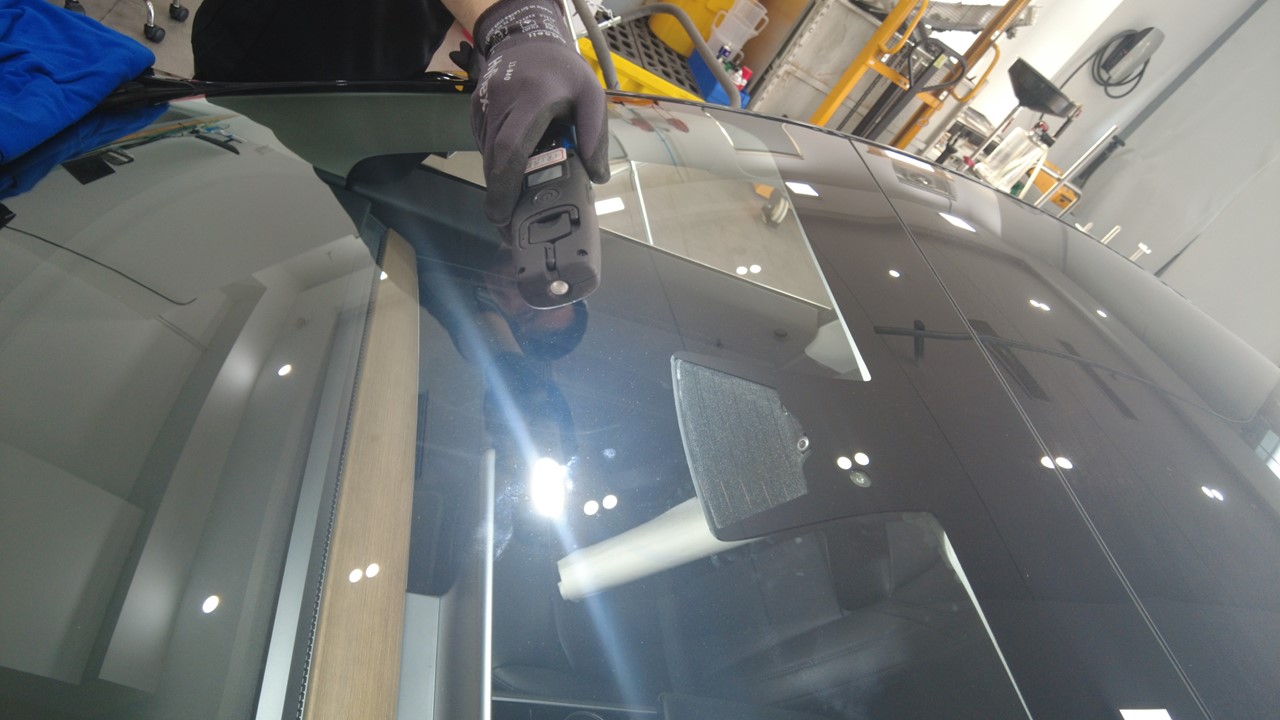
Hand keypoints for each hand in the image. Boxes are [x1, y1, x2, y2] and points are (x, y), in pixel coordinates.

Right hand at [469, 0, 609, 226]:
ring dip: (497, 185)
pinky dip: (495, 167)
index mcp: (532, 100)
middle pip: (493, 160)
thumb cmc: (563, 71)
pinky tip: (508, 181)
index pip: (510, 148)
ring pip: (486, 156)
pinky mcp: (477, 110)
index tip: (503, 214)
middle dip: (498, 197)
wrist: (527, 39)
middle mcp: (503, 103)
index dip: (504, 184)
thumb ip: (595, 133)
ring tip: (511, 212)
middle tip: (507, 228)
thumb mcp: (591, 94)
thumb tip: (597, 176)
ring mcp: (485, 106)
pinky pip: (484, 145)